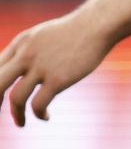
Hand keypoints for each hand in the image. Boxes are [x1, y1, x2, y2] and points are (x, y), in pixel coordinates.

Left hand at [0, 12, 114, 126]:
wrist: (96, 26)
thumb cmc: (73, 31)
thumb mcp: (42, 35)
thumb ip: (27, 51)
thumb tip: (19, 69)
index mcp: (20, 44)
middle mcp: (25, 55)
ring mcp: (41, 67)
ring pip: (16, 98)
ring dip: (16, 114)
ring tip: (20, 123)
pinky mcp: (58, 79)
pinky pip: (38, 104)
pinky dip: (38, 114)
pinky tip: (45, 116)